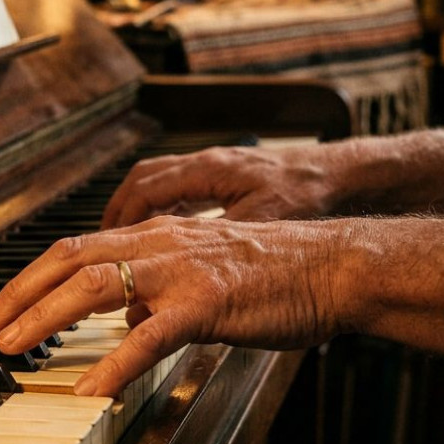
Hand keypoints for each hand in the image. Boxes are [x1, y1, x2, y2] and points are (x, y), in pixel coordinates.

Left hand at [0, 216, 352, 396]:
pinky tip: (90, 390)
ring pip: (95, 285)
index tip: (2, 306)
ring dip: (45, 318)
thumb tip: (128, 314)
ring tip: (15, 350)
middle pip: (70, 260)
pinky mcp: (208, 304)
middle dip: (20, 295)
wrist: (335, 266)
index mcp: (158, 234)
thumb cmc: (277, 272)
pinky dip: (113, 363)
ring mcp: (182, 271)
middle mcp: (161, 243)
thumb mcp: (204, 270)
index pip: (76, 247)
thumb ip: (160, 287)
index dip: (31, 276)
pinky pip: (149, 336)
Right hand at [101, 145, 344, 228]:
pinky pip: (181, 189)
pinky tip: (166, 234)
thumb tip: (176, 278)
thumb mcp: (260, 224)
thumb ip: (214, 248)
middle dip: (117, 212)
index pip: (144, 189)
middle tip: (100, 243)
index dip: (118, 218)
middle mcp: (206, 165)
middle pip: (142, 181)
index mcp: (207, 171)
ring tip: (123, 240)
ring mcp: (217, 170)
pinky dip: (164, 210)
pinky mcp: (229, 179)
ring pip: (159, 183)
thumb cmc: (309, 192)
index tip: (103, 244)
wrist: (343, 176)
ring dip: (138, 210)